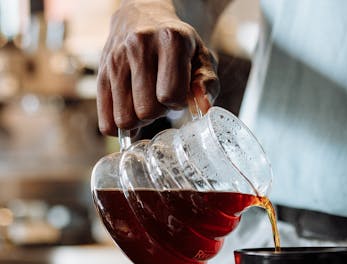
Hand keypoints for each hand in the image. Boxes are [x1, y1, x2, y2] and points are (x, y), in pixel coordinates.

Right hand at [97, 0, 218, 134]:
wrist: (143, 15)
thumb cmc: (178, 44)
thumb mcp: (201, 57)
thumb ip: (208, 84)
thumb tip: (204, 107)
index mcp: (169, 39)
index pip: (169, 95)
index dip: (177, 102)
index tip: (178, 92)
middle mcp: (138, 45)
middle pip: (146, 111)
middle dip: (158, 112)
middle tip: (161, 98)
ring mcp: (115, 59)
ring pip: (124, 119)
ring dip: (139, 119)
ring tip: (146, 102)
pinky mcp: (100, 74)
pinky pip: (106, 121)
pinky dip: (119, 126)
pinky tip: (130, 113)